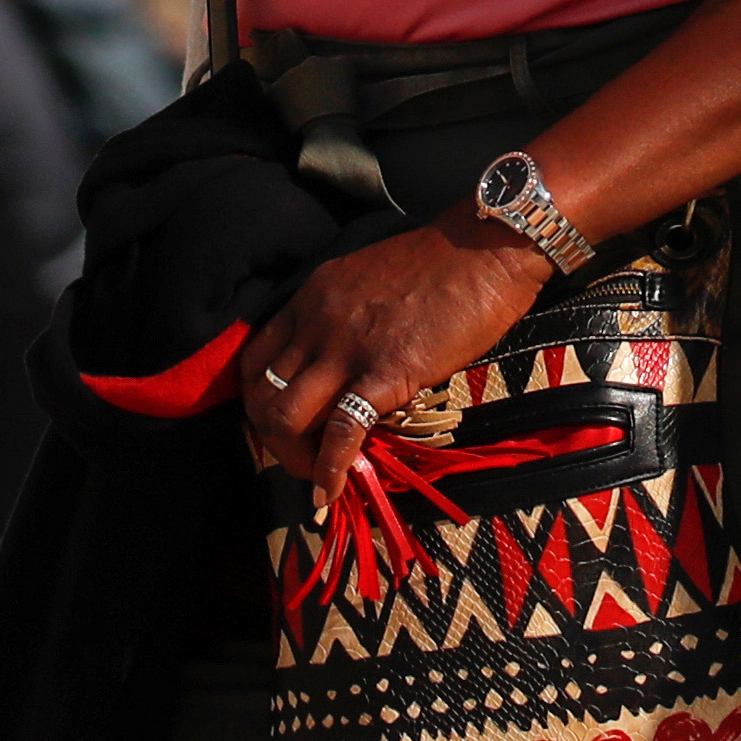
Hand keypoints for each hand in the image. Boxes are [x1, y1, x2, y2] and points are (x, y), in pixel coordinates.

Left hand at [238, 216, 550, 502]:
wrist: (484, 250)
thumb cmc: (440, 264)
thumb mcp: (369, 281)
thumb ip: (345, 322)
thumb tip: (345, 372)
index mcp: (312, 298)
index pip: (257, 359)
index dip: (260, 401)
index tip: (281, 424)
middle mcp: (317, 322)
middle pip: (262, 394)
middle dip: (271, 437)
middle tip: (299, 457)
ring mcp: (347, 348)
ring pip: (286, 417)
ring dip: (294, 458)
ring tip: (317, 476)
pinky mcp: (385, 373)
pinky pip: (342, 430)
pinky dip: (330, 469)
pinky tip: (334, 490)